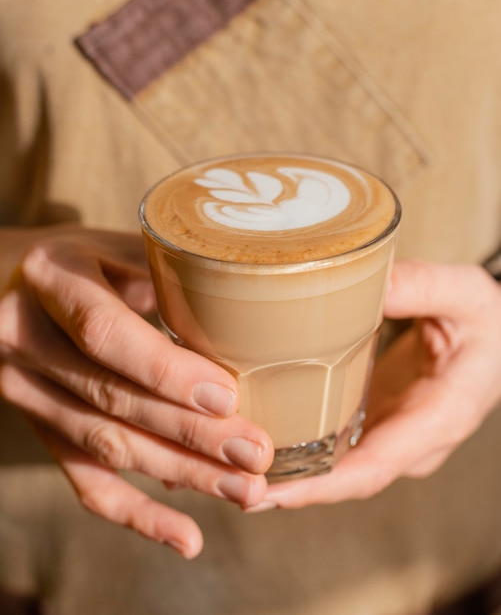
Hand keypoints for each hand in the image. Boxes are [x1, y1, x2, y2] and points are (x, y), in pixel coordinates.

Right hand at [0, 225, 272, 556]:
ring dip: (179, 474)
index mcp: (54, 278)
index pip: (105, 334)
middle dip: (189, 435)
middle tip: (255, 456)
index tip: (226, 398)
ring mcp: (26, 390)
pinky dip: (137, 513)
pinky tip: (187, 536)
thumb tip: (250, 327)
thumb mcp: (122, 246)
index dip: (164, 371)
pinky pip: (83, 479)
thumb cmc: (89, 258)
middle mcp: (26, 338)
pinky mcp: (40, 427)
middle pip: (112, 400)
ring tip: (243, 491)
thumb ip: (173, 279)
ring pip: (106, 445)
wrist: (17, 280)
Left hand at [252, 260, 500, 509]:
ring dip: (284, 475)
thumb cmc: (485, 320)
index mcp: (437, 418)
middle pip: (343, 479)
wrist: (495, 338)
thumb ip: (418, 286)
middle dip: (287, 488)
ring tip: (228, 469)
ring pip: (334, 468)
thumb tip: (361, 281)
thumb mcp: (461, 294)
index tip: (271, 493)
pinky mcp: (376, 421)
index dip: (320, 486)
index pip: (374, 468)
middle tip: (227, 482)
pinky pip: (334, 445)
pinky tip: (254, 438)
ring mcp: (392, 436)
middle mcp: (411, 442)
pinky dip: (295, 450)